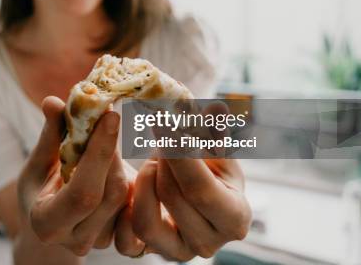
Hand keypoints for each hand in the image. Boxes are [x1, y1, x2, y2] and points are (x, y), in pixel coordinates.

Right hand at [17, 96, 130, 255]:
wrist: (52, 221)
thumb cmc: (41, 188)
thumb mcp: (39, 163)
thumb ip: (49, 136)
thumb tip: (53, 102)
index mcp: (46, 224)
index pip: (82, 192)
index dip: (99, 153)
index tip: (110, 116)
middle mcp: (75, 240)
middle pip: (109, 193)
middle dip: (111, 152)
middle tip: (108, 120)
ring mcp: (100, 243)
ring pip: (125, 196)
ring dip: (120, 161)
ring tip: (106, 142)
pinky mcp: (121, 240)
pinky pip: (136, 203)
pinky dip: (134, 176)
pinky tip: (121, 159)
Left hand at [115, 103, 251, 260]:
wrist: (193, 192)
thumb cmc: (209, 166)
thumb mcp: (216, 148)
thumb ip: (214, 131)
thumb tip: (215, 109)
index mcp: (234, 218)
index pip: (200, 188)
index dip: (179, 154)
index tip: (162, 123)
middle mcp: (208, 244)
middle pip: (172, 197)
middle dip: (162, 160)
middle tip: (160, 136)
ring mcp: (178, 253)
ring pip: (146, 219)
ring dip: (144, 182)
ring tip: (154, 161)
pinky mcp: (151, 254)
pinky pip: (126, 235)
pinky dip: (126, 205)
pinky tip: (135, 181)